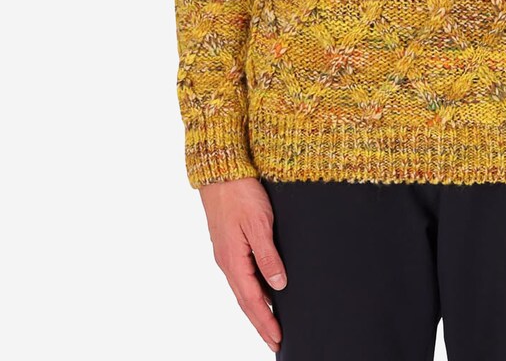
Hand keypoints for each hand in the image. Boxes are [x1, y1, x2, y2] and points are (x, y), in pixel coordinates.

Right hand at [199, 176, 286, 352]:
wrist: (220, 171)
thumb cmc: (240, 193)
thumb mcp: (259, 224)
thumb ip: (268, 256)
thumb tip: (279, 285)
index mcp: (234, 261)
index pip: (252, 301)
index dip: (265, 322)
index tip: (277, 339)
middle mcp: (228, 261)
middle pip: (246, 300)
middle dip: (261, 322)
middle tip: (275, 341)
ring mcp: (227, 253)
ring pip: (244, 288)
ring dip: (257, 308)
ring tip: (271, 323)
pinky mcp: (230, 243)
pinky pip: (242, 274)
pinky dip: (253, 289)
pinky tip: (264, 289)